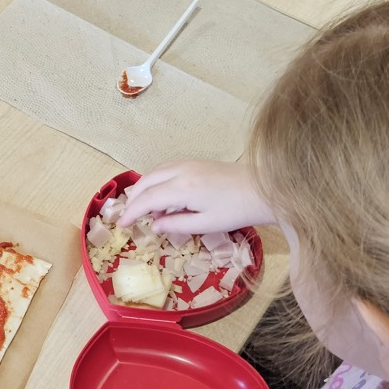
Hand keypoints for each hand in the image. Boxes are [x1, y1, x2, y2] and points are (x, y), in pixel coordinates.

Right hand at [120, 160, 274, 235]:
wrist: (265, 189)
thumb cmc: (238, 210)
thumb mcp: (206, 224)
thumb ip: (177, 225)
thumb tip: (155, 226)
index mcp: (182, 188)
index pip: (147, 199)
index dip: (132, 212)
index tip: (122, 225)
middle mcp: (181, 170)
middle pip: (146, 181)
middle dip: (133, 199)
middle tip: (129, 217)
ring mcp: (189, 163)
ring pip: (155, 172)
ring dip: (144, 188)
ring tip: (143, 208)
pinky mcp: (196, 162)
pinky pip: (166, 169)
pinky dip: (157, 181)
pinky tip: (162, 196)